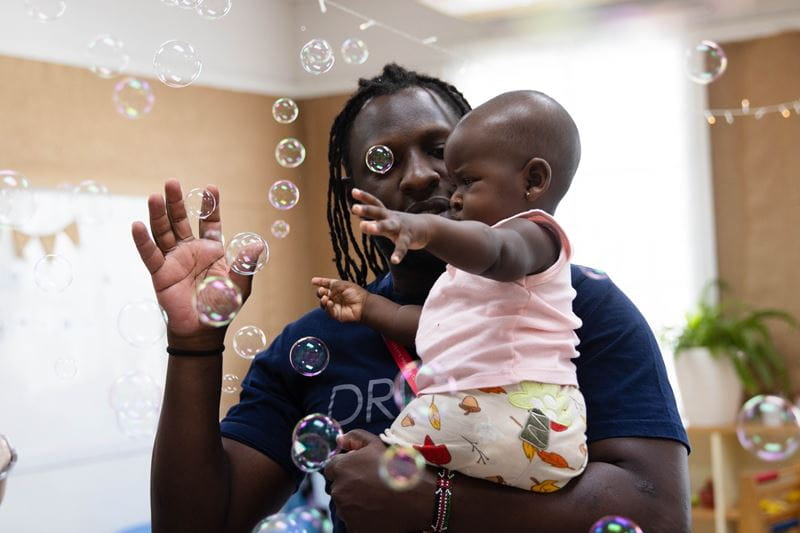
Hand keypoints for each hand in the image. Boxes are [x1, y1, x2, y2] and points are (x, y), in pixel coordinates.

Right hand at [131, 179, 256, 349]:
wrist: (202, 332)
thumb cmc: (222, 308)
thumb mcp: (238, 285)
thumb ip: (245, 265)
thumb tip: (258, 245)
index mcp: (212, 250)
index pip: (209, 222)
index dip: (210, 206)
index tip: (211, 187)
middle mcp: (191, 251)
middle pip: (181, 220)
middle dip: (177, 202)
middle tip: (172, 182)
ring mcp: (174, 260)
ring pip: (163, 232)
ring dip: (158, 214)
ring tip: (154, 196)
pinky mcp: (159, 273)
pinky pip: (149, 254)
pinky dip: (142, 240)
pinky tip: (137, 225)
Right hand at [311, 277, 369, 322]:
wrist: (363, 305)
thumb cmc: (356, 293)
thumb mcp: (343, 285)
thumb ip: (332, 284)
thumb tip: (322, 286)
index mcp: (337, 288)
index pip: (326, 284)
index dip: (320, 282)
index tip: (313, 281)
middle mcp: (335, 297)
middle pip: (322, 294)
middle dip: (320, 292)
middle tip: (322, 291)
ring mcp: (335, 306)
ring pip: (323, 304)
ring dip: (322, 300)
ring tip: (325, 298)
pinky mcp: (336, 314)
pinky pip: (328, 311)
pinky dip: (327, 307)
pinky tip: (329, 303)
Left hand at [323, 430, 432, 532]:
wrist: (418, 497)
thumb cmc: (398, 467)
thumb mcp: (377, 444)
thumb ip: (354, 438)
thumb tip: (339, 441)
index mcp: (341, 468)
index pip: (331, 468)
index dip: (346, 467)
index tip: (360, 470)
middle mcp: (339, 491)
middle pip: (338, 487)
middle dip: (350, 485)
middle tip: (372, 484)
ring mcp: (346, 512)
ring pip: (345, 505)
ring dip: (355, 501)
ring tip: (378, 497)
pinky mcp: (355, 527)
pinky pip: (354, 521)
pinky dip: (363, 517)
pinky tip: (379, 509)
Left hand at [351, 188, 432, 263]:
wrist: (426, 228)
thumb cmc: (402, 225)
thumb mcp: (388, 220)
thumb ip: (376, 221)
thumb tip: (359, 223)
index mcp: (387, 214)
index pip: (375, 203)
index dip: (365, 197)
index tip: (353, 191)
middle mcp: (392, 218)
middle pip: (379, 212)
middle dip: (367, 210)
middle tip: (354, 208)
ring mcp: (400, 227)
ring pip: (389, 226)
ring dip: (377, 226)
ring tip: (362, 226)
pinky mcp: (408, 239)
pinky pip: (402, 246)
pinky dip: (398, 254)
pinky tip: (394, 261)